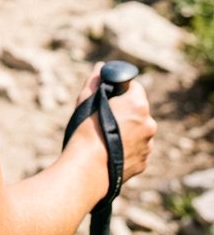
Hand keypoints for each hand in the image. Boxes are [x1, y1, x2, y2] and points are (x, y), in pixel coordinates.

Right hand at [73, 62, 156, 187]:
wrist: (88, 168)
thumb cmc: (86, 131)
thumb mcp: (87, 100)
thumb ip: (96, 80)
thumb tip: (101, 67)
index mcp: (138, 104)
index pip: (134, 87)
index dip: (121, 90)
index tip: (109, 95)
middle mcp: (149, 123)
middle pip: (139, 110)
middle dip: (125, 110)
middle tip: (105, 116)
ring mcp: (149, 145)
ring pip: (139, 130)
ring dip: (128, 129)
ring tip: (106, 136)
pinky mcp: (144, 162)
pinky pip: (138, 148)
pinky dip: (128, 147)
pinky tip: (111, 149)